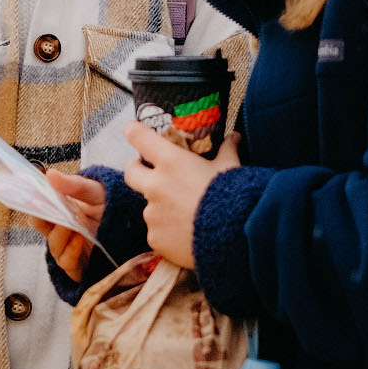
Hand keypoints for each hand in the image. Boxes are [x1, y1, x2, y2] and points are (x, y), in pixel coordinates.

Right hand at [30, 169, 105, 278]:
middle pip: (44, 231)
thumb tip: (51, 174)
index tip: (35, 199)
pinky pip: (68, 264)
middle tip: (53, 211)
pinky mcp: (80, 266)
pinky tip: (79, 239)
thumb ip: (74, 185)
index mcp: (61, 213)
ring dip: (61, 236)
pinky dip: (71, 252)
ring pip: (54, 247)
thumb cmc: (112, 206)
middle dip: (46, 222)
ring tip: (72, 224)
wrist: (137, 227)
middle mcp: (62, 232)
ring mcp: (70, 250)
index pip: (39, 212)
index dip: (34, 207)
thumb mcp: (96, 192)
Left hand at [123, 124, 240, 269]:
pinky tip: (187, 235)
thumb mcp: (231, 168)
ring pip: (150, 207)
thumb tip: (235, 137)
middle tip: (149, 172)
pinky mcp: (154, 238)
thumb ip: (227, 151)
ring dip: (163, 207)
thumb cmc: (234, 196)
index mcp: (171, 162)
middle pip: (131, 172)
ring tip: (188, 215)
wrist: (236, 235)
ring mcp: (152, 214)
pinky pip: (158, 232)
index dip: (134, 132)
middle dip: (137, 170)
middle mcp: (155, 186)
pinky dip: (169, 232)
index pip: (139, 137)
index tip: (132, 130)